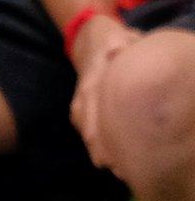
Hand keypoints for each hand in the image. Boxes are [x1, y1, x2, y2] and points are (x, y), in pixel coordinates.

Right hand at [69, 15, 139, 166]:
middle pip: (84, 115)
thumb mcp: (116, 35)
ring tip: (104, 164)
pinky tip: (101, 155)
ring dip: (92, 142)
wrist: (89, 37)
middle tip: (105, 162)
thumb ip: (119, 42)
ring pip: (82, 121)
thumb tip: (119, 49)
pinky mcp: (83, 101)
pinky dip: (91, 137)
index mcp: (93, 73)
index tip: (98, 137)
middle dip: (94, 139)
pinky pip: (84, 121)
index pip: (91, 96)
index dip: (94, 118)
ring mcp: (82, 95)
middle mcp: (85, 87)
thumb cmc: (111, 38)